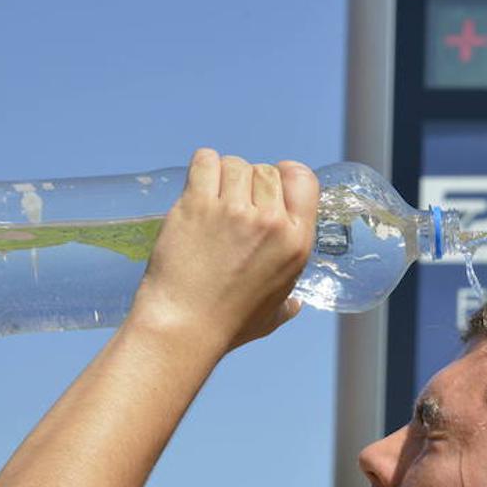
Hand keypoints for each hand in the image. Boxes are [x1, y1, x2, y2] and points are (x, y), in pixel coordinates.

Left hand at [128, 148, 319, 352]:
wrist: (183, 324)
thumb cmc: (229, 324)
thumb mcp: (274, 315)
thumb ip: (288, 303)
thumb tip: (294, 305)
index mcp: (296, 242)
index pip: (303, 179)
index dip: (286, 176)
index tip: (270, 188)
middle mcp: (270, 221)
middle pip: (266, 170)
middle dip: (250, 183)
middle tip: (233, 204)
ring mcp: (233, 211)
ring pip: (235, 165)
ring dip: (224, 177)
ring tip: (212, 199)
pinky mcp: (197, 205)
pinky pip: (205, 161)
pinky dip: (202, 167)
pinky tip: (198, 187)